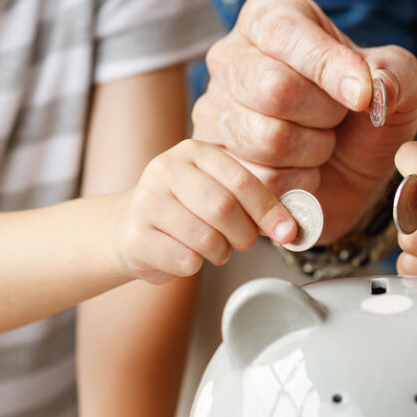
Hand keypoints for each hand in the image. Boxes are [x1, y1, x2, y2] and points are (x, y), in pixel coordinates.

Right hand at [115, 139, 295, 283]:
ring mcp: (147, 201)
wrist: (128, 228)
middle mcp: (166, 169)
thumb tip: (288, 227)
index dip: (268, 210)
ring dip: (221, 252)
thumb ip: (251, 204)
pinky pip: (186, 260)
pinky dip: (196, 265)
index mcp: (193, 151)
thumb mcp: (215, 192)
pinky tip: (186, 254)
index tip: (286, 231)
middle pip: (223, 208)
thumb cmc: (183, 211)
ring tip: (213, 248)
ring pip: (206, 238)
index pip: (241, 180)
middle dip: (243, 234)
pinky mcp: (136, 236)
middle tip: (242, 242)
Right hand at [192, 0, 416, 242]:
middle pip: (274, 89)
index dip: (330, 69)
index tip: (363, 96)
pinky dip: (299, 181)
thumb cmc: (364, 114)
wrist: (347, 171)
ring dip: (314, 150)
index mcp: (271, 16)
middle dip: (325, 114)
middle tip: (338, 117)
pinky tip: (303, 168)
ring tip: (321, 141)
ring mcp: (213, 107)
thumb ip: (398, 73)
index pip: (287, 35)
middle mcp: (230, 55)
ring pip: (269, 138)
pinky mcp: (213, 157)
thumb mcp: (400, 83)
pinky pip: (260, 177)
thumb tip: (375, 86)